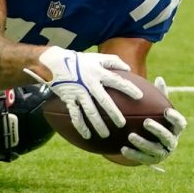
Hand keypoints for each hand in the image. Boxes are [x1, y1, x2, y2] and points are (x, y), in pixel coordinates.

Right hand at [24, 46, 142, 139]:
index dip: (128, 88)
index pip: (116, 81)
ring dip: (98, 123)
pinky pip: (75, 114)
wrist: (54, 62)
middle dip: (113, 113)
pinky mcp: (69, 98)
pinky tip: (87, 135)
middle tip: (122, 124)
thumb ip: (113, 61)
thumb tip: (128, 69)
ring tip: (106, 134)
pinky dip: (80, 125)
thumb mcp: (96, 57)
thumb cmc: (79, 60)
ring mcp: (78, 92)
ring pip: (89, 111)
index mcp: (98, 72)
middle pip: (104, 100)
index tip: (139, 97)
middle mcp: (89, 83)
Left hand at [121, 76, 186, 165]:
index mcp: (175, 129)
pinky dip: (134, 154)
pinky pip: (143, 159)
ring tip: (130, 136)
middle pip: (168, 138)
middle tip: (146, 122)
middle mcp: (171, 142)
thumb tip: (159, 78)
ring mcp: (162, 153)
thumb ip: (159, 96)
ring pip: (155, 150)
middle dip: (158, 131)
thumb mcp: (155, 108)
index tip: (166, 111)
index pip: (181, 124)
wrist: (146, 140)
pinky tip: (122, 149)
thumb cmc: (152, 118)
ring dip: (143, 143)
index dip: (175, 118)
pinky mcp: (151, 160)